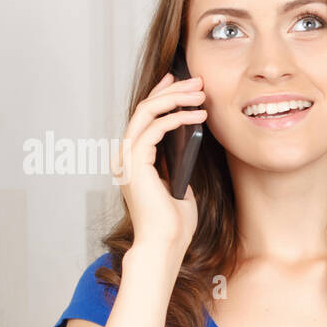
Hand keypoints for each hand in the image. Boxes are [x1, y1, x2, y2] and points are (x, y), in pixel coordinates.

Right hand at [111, 71, 205, 253]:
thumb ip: (177, 165)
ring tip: (201, 95)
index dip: (161, 96)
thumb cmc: (173, 224)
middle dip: (171, 90)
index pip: (144, 118)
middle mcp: (125, 156)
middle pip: (144, 109)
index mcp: (133, 161)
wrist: (165, 245)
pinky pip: (155, 128)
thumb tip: (187, 143)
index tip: (182, 82)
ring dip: (176, 99)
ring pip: (147, 112)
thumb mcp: (179, 186)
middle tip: (196, 81)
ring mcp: (127, 158)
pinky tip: (198, 116)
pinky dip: (177, 118)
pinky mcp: (135, 163)